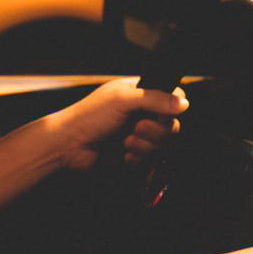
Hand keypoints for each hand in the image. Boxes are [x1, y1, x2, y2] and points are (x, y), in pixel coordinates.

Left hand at [43, 78, 187, 170]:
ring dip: (145, 146)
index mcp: (139, 93)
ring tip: (125, 142)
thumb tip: (184, 103)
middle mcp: (142, 113)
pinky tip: (123, 154)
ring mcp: (139, 134)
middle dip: (155, 131)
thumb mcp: (122, 100)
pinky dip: (138, 159)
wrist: (69, 146)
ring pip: (163, 144)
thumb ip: (154, 98)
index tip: (159, 113)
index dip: (171, 108)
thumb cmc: (89, 117)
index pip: (173, 96)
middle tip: (135, 128)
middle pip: (171, 124)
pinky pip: (151, 160)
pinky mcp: (135, 154)